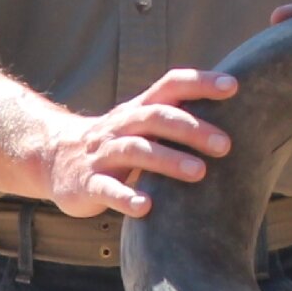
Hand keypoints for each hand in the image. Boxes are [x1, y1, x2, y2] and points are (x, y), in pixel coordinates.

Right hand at [40, 67, 236, 218]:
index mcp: (138, 109)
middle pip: (156, 118)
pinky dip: (126, 198)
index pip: (170, 85)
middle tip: (225, 145)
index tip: (234, 88)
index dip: (200, 83)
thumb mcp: (141, 123)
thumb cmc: (115, 143)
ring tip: (199, 174)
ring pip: (136, 150)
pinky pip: (107, 189)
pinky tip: (146, 208)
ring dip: (169, 160)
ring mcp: (103, 155)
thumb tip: (238, 112)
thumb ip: (176, 116)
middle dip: (192, 129)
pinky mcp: (87, 183)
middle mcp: (121, 126)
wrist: (53, 160)